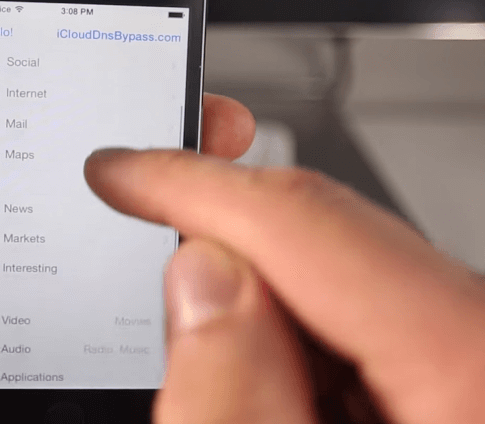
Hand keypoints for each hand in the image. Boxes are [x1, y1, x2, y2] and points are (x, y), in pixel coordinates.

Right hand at [85, 149, 484, 422]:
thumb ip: (228, 398)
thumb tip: (201, 277)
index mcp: (472, 373)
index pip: (312, 223)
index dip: (192, 184)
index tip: (121, 172)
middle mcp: (482, 355)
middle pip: (330, 237)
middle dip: (219, 229)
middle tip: (140, 216)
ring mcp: (469, 364)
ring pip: (341, 275)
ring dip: (254, 291)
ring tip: (192, 326)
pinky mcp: (452, 383)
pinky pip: (359, 320)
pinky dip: (290, 330)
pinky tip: (254, 362)